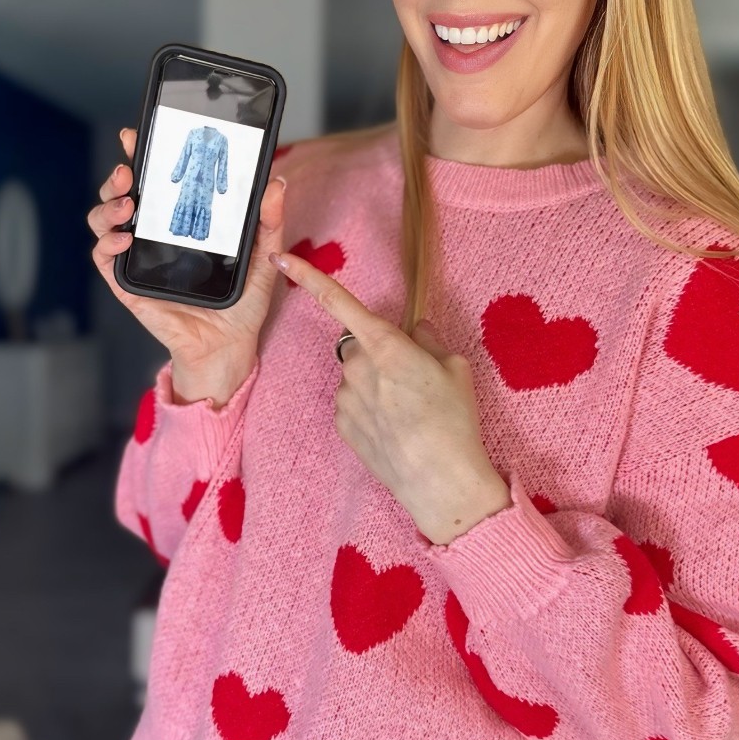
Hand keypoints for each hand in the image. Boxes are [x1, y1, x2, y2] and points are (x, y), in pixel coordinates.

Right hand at [88, 127, 288, 372]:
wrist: (229, 345)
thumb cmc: (242, 302)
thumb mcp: (263, 256)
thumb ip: (269, 221)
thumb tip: (275, 181)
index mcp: (179, 220)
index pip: (154, 180)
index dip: (140, 154)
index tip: (137, 135)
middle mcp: (153, 234)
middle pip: (121, 193)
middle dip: (118, 175)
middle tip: (129, 169)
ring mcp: (136, 258)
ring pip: (103, 220)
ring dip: (107, 205)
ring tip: (128, 203)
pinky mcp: (127, 285)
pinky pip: (103, 259)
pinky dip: (106, 244)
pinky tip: (124, 239)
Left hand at [269, 248, 509, 542]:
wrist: (441, 481)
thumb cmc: (454, 420)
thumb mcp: (456, 368)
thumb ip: (429, 340)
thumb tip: (415, 329)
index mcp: (384, 344)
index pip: (338, 302)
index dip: (308, 276)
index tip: (282, 258)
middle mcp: (355, 367)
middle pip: (359, 345)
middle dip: (379, 353)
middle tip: (414, 379)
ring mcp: (345, 398)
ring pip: (357, 377)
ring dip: (376, 385)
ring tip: (410, 412)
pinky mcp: (341, 426)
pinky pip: (353, 405)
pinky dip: (370, 411)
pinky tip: (396, 429)